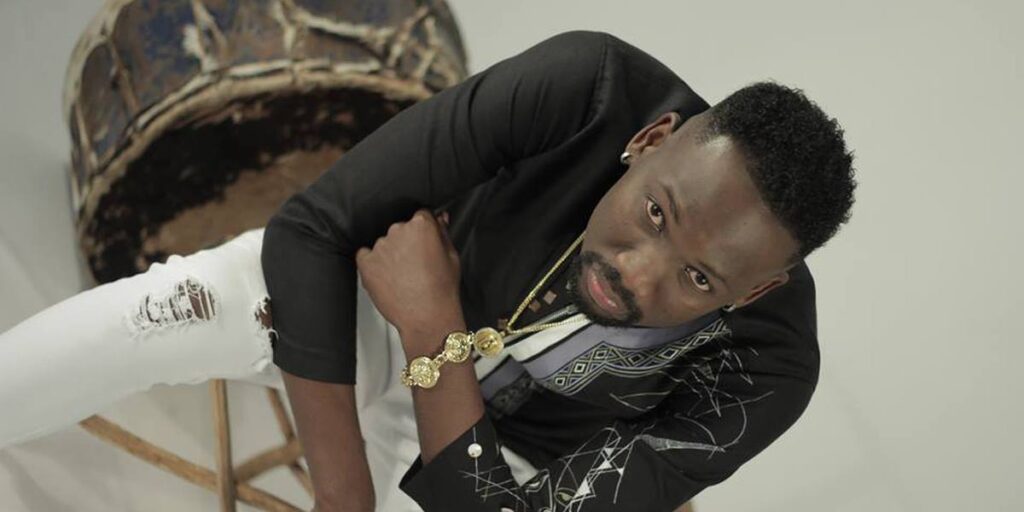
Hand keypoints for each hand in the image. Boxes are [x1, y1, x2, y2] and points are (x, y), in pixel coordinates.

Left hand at [355, 208, 462, 338]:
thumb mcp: (452, 257)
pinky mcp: (366, 262)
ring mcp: (380, 246)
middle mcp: (398, 231)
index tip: (424, 243)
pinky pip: (365, 256)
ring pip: (384, 244)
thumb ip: (443, 233)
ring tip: (403, 276)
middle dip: (407, 243)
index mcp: (421, 226)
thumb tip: (439, 219)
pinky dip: (372, 264)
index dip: (424, 232)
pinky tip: (386, 277)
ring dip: (390, 255)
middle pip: (401, 229)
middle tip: (416, 264)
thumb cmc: (442, 290)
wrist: (427, 317)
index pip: (420, 216)